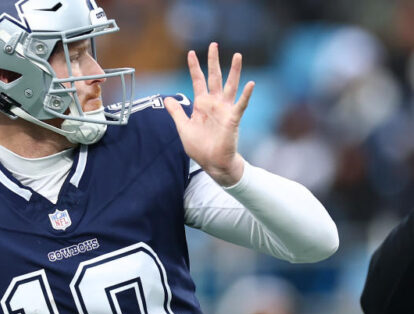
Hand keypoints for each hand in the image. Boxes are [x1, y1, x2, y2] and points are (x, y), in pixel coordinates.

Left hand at [164, 42, 254, 186]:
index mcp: (201, 104)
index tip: (190, 53)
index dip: (194, 67)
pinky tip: (251, 84)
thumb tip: (168, 98)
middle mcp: (214, 103)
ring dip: (234, 71)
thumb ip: (176, 112)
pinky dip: (246, 95)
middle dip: (213, 61)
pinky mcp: (232, 119)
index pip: (198, 81)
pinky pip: (240, 105)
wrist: (212, 163)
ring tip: (237, 56)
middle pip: (214, 77)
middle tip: (213, 45)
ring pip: (230, 86)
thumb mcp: (183, 127)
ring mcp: (224, 110)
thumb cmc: (199, 147)